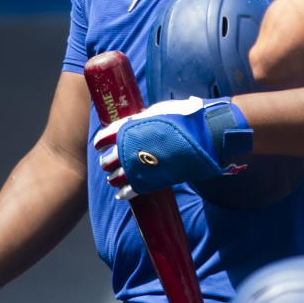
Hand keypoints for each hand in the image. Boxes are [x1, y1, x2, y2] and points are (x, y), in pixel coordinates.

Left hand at [93, 96, 252, 198]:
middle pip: (108, 159)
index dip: (100, 141)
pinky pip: (130, 190)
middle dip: (106, 161)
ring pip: (116, 176)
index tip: (100, 144)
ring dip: (113, 178)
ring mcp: (139, 166)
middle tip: (107, 162)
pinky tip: (120, 194)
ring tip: (113, 178)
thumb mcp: (158, 111)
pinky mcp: (151, 181)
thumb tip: (136, 123)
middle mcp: (129, 148)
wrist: (203, 135)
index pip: (105, 137)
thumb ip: (143, 120)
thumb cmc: (184, 118)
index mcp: (129, 128)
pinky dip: (124, 193)